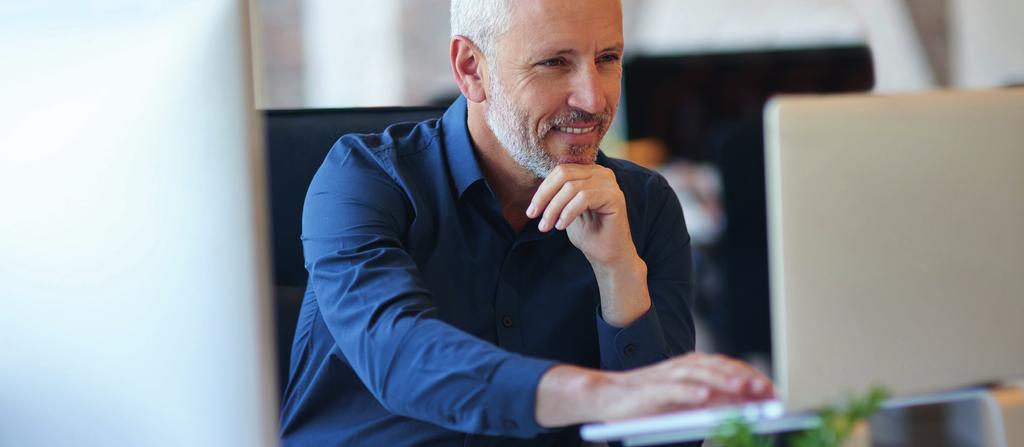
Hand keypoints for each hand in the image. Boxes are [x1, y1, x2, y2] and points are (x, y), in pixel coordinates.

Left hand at [527, 164, 648, 325]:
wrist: (608, 256)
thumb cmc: (588, 234)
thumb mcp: (566, 210)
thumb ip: (557, 194)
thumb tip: (536, 189)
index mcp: (590, 172)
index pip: (560, 171)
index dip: (542, 190)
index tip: (531, 211)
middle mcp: (601, 173)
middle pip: (564, 175)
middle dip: (544, 196)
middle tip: (534, 216)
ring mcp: (610, 184)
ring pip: (571, 187)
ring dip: (554, 208)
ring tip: (546, 227)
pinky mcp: (615, 197)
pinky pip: (584, 198)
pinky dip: (568, 212)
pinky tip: (561, 226)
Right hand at [595, 352, 774, 420]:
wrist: (607, 397)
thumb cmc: (648, 402)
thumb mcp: (685, 402)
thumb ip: (712, 401)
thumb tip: (743, 405)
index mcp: (694, 368)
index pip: (729, 368)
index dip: (752, 377)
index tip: (773, 391)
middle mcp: (683, 367)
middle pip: (719, 367)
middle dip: (744, 377)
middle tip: (765, 390)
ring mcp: (667, 376)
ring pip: (700, 374)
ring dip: (722, 380)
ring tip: (742, 389)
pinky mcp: (651, 389)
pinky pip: (673, 389)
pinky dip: (690, 391)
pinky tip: (705, 398)